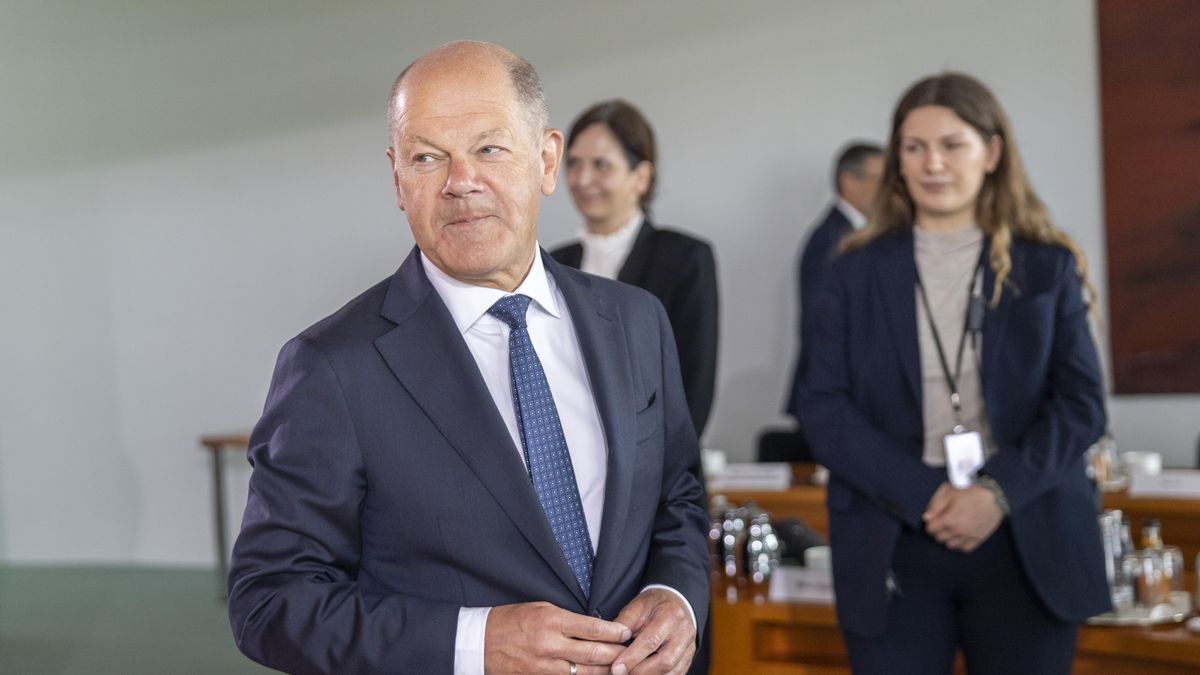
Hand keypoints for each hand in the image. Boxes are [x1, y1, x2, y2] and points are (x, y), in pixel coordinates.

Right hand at [484, 601, 630, 674]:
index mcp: (551, 621)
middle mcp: (550, 645)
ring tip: (620, 667)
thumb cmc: (510, 621)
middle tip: (631, 652)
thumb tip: (592, 627)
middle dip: (616, 654)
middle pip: (593, 653)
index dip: (613, 632)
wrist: (479, 642)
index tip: (626, 632)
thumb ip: (566, 619)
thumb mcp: (539, 609)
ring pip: (584, 672)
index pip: (591, 628)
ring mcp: (545, 666)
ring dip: (605, 670)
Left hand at [609, 588, 695, 674]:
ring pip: (672, 672)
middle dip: (640, 671)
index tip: (616, 668)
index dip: (632, 657)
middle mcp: (684, 633)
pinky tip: (645, 674)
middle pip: (665, 661)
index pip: (650, 641)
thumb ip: (623, 624)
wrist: (677, 602)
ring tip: (631, 674)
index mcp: (670, 616)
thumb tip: (609, 643)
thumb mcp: (637, 606)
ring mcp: (689, 648)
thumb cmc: (655, 604)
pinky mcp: (689, 659)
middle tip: (621, 673)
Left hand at [922, 482, 1003, 552]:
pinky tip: (961, 535)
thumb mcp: (949, 492)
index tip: (934, 518)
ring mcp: (968, 536)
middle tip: (943, 522)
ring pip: (950, 545)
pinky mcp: (978, 538)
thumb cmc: (971, 491)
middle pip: (939, 538)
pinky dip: (960, 544)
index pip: (930, 529)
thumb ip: (935, 505)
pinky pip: (965, 548)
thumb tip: (927, 517)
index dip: (930, 523)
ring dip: (948, 538)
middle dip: (938, 530)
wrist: (994, 497)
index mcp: (948, 519)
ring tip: (952, 528)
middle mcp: (957, 531)